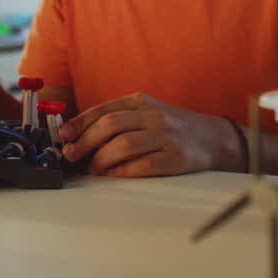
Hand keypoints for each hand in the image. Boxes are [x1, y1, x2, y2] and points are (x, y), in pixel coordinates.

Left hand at [58, 92, 236, 177]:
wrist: (213, 139)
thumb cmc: (171, 127)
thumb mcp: (145, 113)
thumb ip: (118, 119)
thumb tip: (79, 135)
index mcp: (141, 102)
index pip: (103, 109)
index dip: (79, 122)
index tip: (64, 135)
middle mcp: (153, 115)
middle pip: (110, 125)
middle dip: (85, 141)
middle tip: (72, 154)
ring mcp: (166, 136)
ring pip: (124, 144)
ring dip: (102, 159)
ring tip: (93, 168)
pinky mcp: (177, 158)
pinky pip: (144, 165)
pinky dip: (123, 171)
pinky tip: (113, 175)